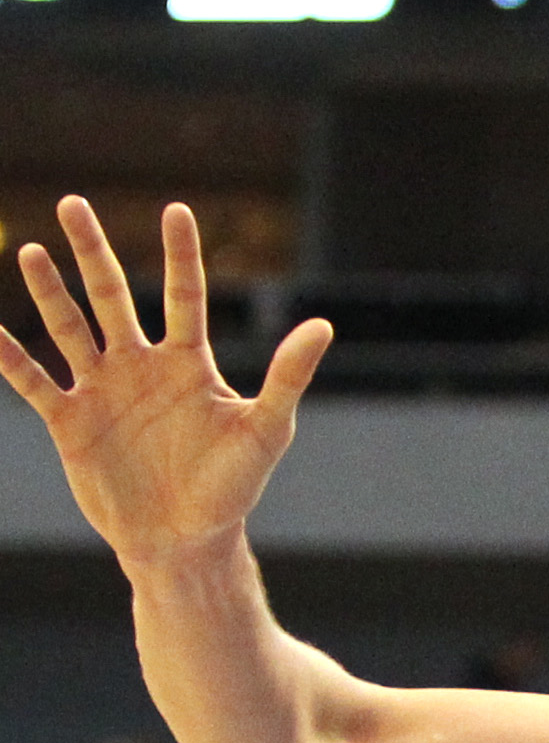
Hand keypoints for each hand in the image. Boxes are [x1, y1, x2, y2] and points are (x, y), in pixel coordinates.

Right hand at [0, 197, 332, 564]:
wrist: (187, 539)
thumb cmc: (233, 487)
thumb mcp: (266, 430)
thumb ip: (288, 377)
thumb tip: (322, 326)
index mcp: (189, 363)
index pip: (185, 296)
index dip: (181, 255)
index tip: (176, 210)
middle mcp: (141, 366)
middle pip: (112, 297)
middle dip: (93, 252)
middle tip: (74, 203)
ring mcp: (103, 390)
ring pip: (69, 328)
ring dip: (50, 291)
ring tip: (33, 250)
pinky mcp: (71, 421)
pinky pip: (35, 382)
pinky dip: (9, 357)